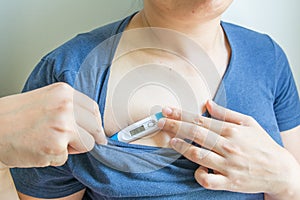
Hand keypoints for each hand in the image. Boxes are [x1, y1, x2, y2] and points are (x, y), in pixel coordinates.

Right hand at [0, 82, 106, 167]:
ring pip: (86, 144)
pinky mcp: (56, 147)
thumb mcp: (46, 99)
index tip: (97, 131)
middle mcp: (66, 107)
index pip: (94, 109)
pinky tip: (39, 148)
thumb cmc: (16, 116)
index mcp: (65, 93)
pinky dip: (54, 157)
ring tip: (50, 141)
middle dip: (90, 137)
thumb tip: (93, 122)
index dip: (96, 123)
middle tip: (80, 142)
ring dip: (71, 148)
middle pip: (95, 128)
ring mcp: (62, 126)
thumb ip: (69, 106)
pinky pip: (65, 157)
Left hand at [158, 100, 299, 198]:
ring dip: (181, 147)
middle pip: (195, 134)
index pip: (200, 120)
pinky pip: (208, 180)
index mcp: (231, 131)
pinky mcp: (229, 182)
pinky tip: (195, 168)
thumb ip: (227, 113)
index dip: (181, 115)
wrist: (280, 170)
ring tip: (170, 141)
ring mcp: (228, 165)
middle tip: (160, 122)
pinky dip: (199, 175)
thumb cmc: (263, 144)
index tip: (167, 111)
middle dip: (175, 126)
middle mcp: (228, 147)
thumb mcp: (249, 123)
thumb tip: (208, 103)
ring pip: (198, 155)